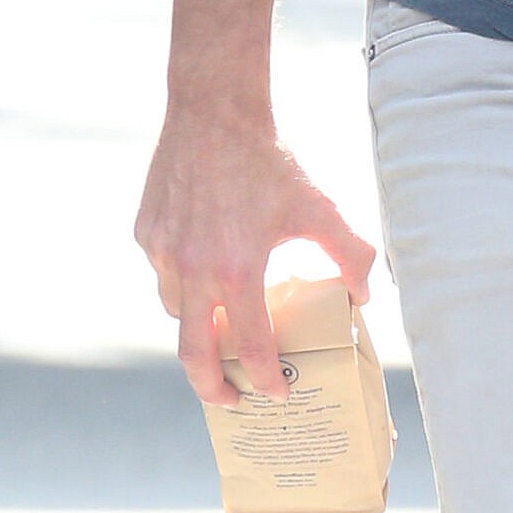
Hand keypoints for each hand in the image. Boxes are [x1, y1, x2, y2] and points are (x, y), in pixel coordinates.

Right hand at [136, 110, 375, 405]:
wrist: (215, 111)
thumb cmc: (270, 161)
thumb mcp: (320, 207)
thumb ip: (350, 253)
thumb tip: (366, 296)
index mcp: (237, 271)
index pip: (250, 348)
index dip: (266, 379)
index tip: (277, 394)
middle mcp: (192, 270)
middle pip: (193, 355)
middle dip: (212, 388)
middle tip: (231, 400)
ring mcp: (163, 253)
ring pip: (175, 311)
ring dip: (199, 328)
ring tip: (224, 328)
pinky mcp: (146, 233)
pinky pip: (163, 273)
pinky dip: (182, 283)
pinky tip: (206, 269)